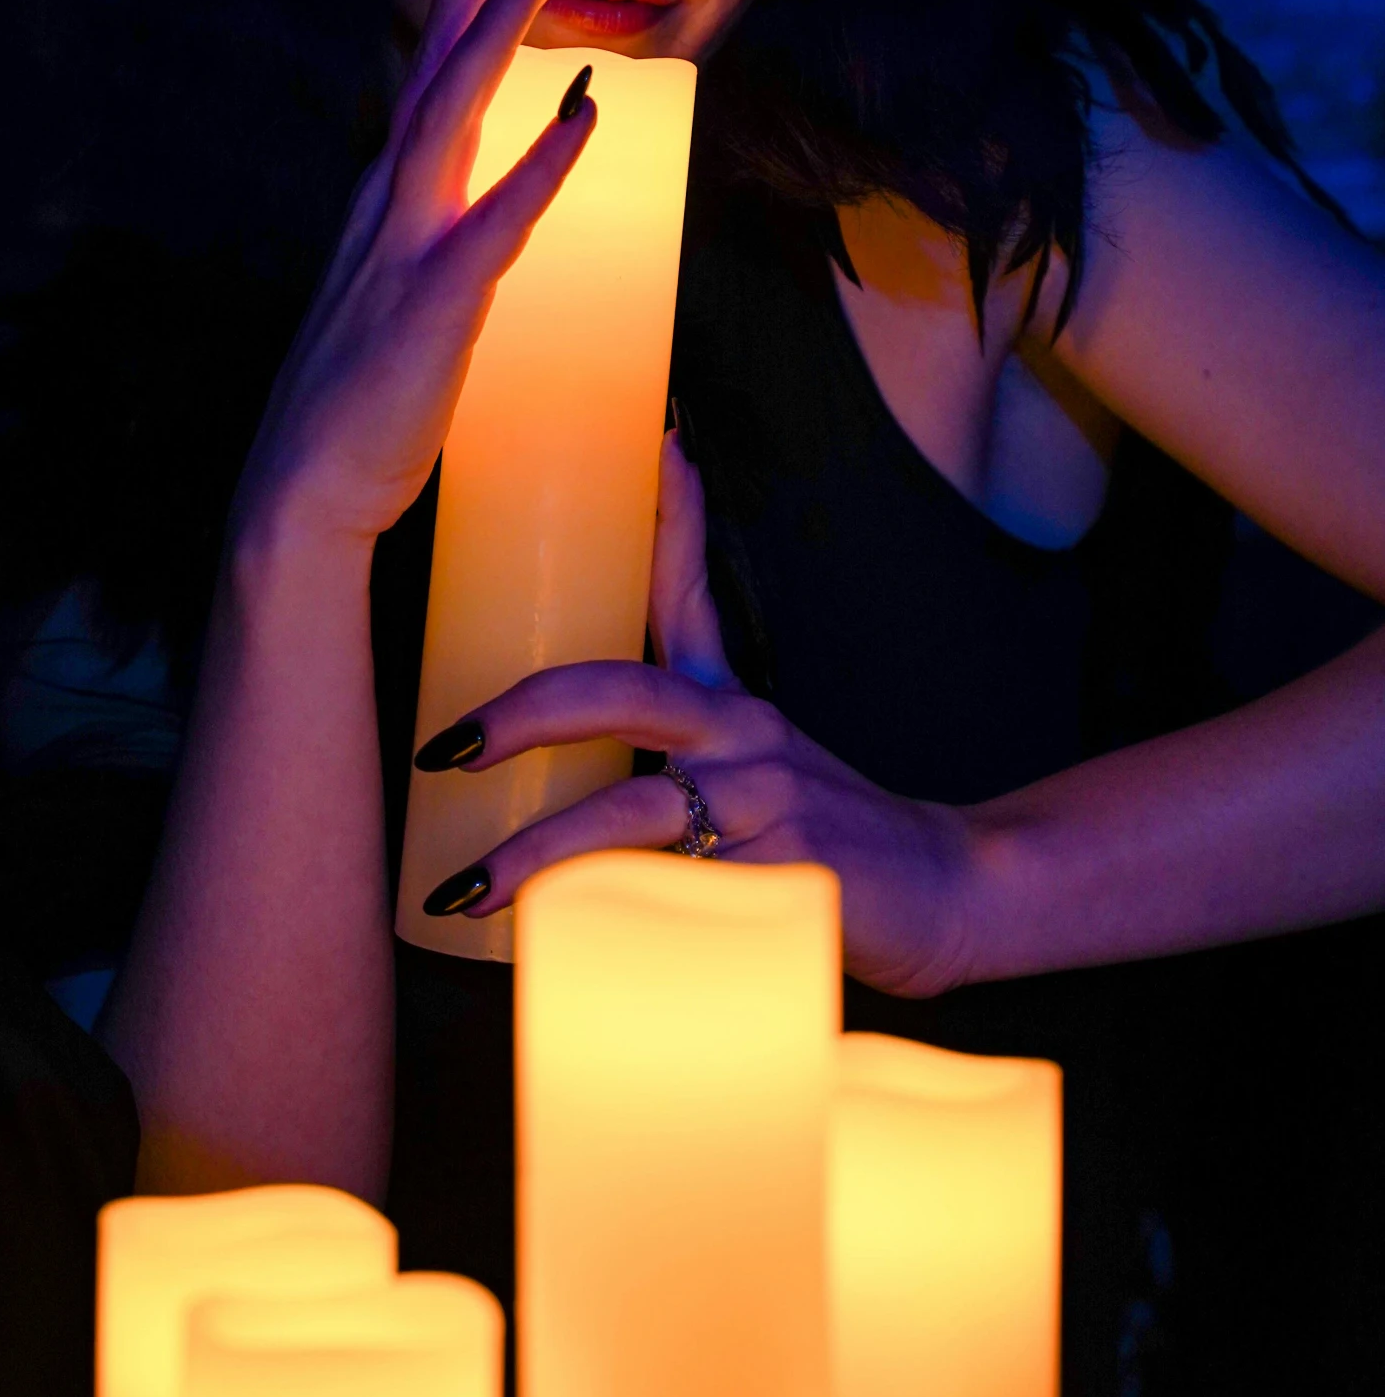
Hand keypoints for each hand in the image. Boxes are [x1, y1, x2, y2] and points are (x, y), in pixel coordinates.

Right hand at [232, 0, 594, 559]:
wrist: (301, 492)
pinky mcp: (433, 303)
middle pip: (433, 70)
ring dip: (494, 40)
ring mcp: (405, 250)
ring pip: (451, 119)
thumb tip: (477, 215)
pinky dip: (541, 164)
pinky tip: (580, 114)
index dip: (458, 4)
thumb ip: (432, 248)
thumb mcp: (392, 302)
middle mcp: (388, 208)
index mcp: (383, 206)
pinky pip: (498, 222)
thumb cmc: (355, 407)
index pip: (426, 81)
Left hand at [416, 432, 978, 997]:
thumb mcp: (759, 768)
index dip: (666, 515)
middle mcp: (744, 733)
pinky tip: (554, 953)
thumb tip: (577, 778)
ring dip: (537, 855)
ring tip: (465, 892)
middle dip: (520, 715)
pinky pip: (672, 899)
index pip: (685, 589)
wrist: (952, 892)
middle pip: (618, 693)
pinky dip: (607, 924)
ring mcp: (767, 800)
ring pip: (628, 811)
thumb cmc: (830, 835)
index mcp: (729, 702)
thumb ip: (677, 757)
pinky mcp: (787, 874)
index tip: (650, 442)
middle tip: (445, 749)